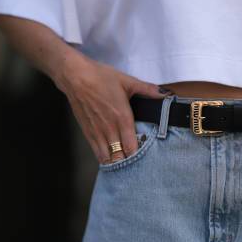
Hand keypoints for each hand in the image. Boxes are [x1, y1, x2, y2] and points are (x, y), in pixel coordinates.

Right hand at [53, 51, 169, 163]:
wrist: (75, 77)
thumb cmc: (101, 77)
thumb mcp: (127, 81)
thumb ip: (147, 90)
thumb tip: (166, 93)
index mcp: (122, 118)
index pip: (132, 147)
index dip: (140, 156)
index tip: (147, 157)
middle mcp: (110, 129)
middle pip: (120, 156)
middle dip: (129, 163)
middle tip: (138, 164)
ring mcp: (98, 132)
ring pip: (108, 158)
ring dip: (116, 162)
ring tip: (125, 164)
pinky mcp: (88, 133)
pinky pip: (97, 152)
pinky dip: (104, 159)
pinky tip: (111, 160)